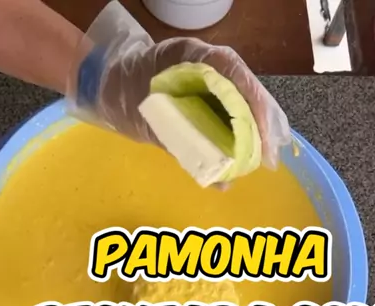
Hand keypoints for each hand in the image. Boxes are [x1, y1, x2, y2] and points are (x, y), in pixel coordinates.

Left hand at [100, 39, 290, 169]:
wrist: (104, 85)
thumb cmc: (123, 95)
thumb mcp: (150, 120)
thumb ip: (181, 144)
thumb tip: (213, 177)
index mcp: (195, 59)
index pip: (237, 78)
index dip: (256, 108)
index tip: (265, 138)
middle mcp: (207, 66)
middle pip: (247, 91)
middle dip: (264, 124)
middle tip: (270, 158)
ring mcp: (206, 80)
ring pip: (242, 102)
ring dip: (255, 131)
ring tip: (264, 160)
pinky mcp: (202, 97)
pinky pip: (228, 113)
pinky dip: (238, 134)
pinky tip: (245, 156)